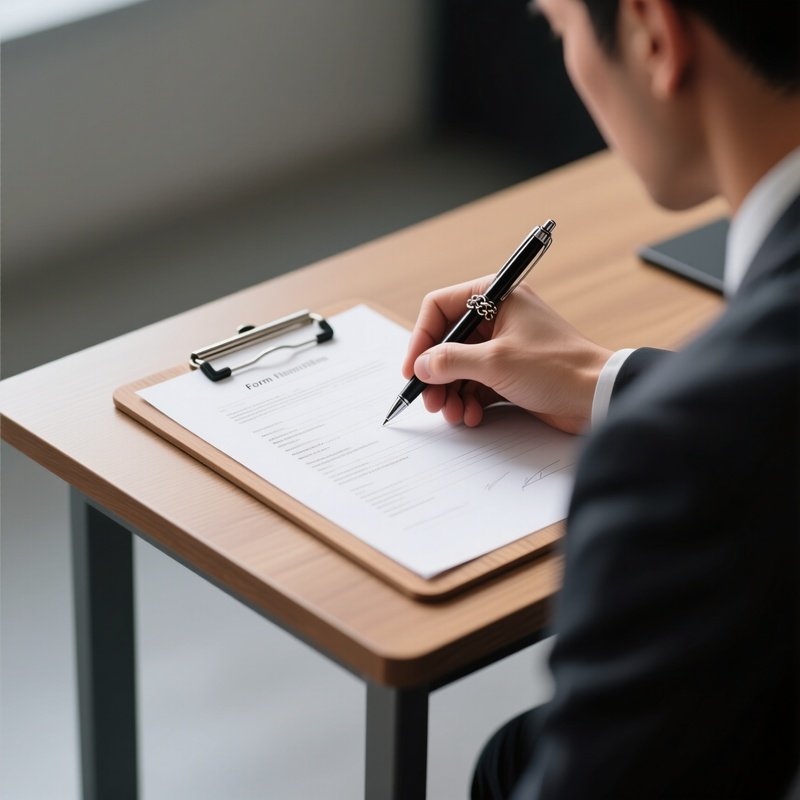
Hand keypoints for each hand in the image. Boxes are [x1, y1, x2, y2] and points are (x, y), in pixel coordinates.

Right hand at [401, 276, 612, 433]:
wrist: (598, 396)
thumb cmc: (557, 368)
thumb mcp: (495, 362)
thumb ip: (451, 361)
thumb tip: (422, 365)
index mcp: (496, 297)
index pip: (440, 308)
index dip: (421, 338)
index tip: (413, 368)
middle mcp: (497, 317)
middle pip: (447, 342)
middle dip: (436, 374)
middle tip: (430, 401)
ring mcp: (503, 346)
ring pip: (459, 367)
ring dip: (451, 393)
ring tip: (453, 413)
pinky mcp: (510, 372)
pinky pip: (475, 384)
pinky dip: (469, 401)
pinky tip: (472, 416)